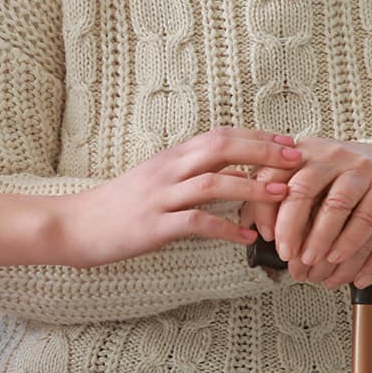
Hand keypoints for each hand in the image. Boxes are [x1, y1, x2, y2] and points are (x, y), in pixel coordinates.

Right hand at [62, 128, 302, 266]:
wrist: (75, 224)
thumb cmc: (119, 205)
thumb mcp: (155, 179)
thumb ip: (190, 172)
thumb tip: (233, 172)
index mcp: (171, 157)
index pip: (219, 135)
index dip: (256, 136)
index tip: (287, 141)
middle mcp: (168, 170)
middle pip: (222, 149)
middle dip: (263, 151)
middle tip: (297, 158)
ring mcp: (161, 196)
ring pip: (214, 182)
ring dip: (253, 187)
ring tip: (283, 194)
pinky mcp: (154, 226)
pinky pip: (196, 223)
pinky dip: (225, 228)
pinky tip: (246, 237)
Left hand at [262, 137, 371, 289]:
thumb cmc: (333, 181)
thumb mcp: (302, 179)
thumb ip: (273, 197)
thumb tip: (243, 225)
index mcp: (302, 152)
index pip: (274, 174)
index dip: (265, 207)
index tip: (265, 236)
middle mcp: (330, 155)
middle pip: (304, 188)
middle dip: (292, 226)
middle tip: (288, 256)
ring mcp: (360, 168)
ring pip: (338, 204)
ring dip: (323, 237)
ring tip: (314, 262)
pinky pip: (369, 218)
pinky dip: (354, 244)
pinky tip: (341, 262)